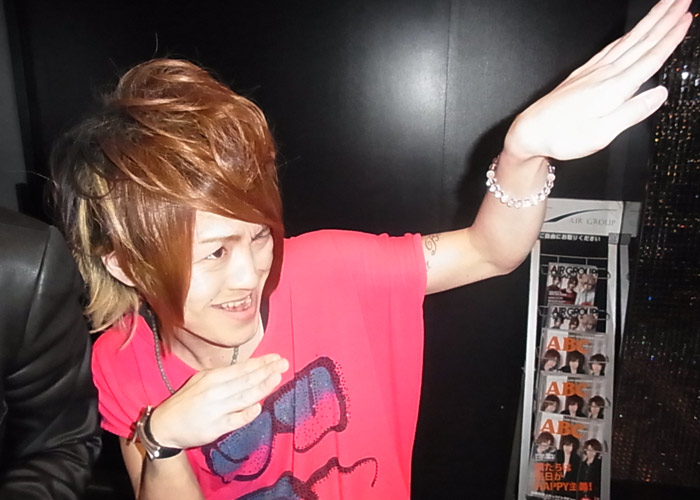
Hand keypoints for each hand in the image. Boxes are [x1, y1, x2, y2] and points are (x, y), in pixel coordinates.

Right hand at [148, 353, 288, 448]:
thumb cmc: (186, 402)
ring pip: (243, 397)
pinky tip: (259, 406)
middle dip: (266, 371)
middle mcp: (214, 392)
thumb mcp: (201, 381)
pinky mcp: (215, 428)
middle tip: (283, 364)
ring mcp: (215, 410)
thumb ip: (224, 377)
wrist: (164, 426)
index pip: (241, 368)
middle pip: (245, 380)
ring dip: (262, 387)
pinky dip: (247, 413)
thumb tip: (248, 371)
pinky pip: (236, 420)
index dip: (260, 363)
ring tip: (277, 378)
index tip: (275, 357)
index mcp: (211, 378)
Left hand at [504, 0, 692, 161]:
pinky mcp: (582, 74)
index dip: (671, 37)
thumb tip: (659, 94)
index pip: (651, 57)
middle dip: (665, 18)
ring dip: (649, 22)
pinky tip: (632, 33)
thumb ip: (632, 112)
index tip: (687, 18)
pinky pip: (611, 49)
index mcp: (614, 89)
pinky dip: (627, 36)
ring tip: (665, 6)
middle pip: (642, 41)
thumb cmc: (562, 137)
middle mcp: (604, 74)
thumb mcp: (601, 134)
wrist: (530, 132)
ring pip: (628, 41)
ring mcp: (592, 72)